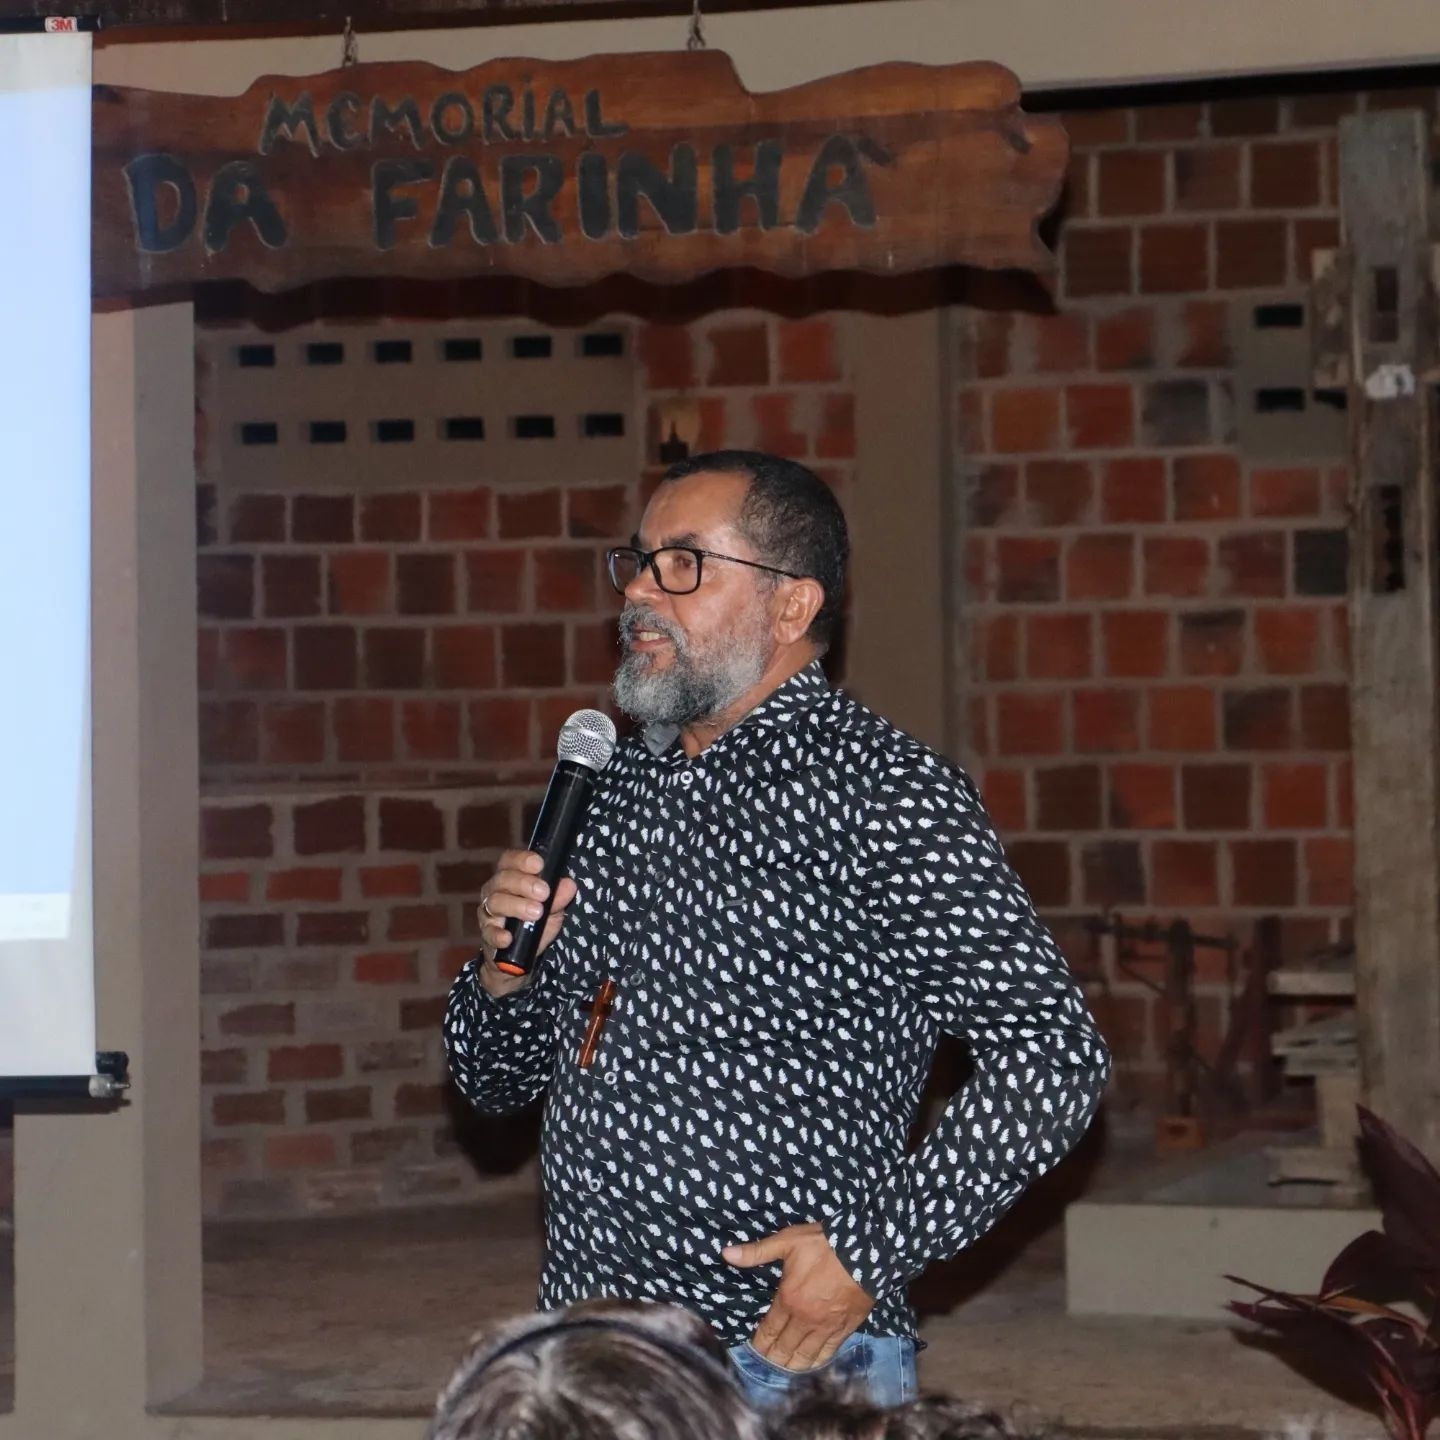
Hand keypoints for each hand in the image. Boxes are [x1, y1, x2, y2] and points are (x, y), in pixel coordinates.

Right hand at [476, 850, 576, 997]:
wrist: (517, 959)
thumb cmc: (534, 924)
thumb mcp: (552, 911)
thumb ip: (558, 898)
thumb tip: (569, 884)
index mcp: (510, 877)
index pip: (510, 860)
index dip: (522, 859)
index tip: (539, 865)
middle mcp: (495, 891)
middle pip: (503, 879)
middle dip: (524, 883)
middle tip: (544, 892)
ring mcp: (488, 912)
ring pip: (495, 902)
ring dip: (517, 906)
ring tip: (536, 912)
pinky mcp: (486, 934)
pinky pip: (489, 932)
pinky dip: (498, 934)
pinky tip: (508, 938)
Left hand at [722, 1222, 872, 1369]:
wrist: (866, 1250)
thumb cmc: (824, 1244)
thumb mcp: (787, 1241)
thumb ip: (757, 1252)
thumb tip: (726, 1254)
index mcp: (788, 1300)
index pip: (768, 1331)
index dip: (759, 1343)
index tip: (754, 1347)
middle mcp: (805, 1320)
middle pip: (784, 1349)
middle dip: (773, 1356)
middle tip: (767, 1358)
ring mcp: (825, 1328)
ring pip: (804, 1356)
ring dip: (792, 1364)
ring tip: (785, 1366)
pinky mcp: (844, 1329)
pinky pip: (827, 1353)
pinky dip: (816, 1361)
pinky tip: (810, 1363)